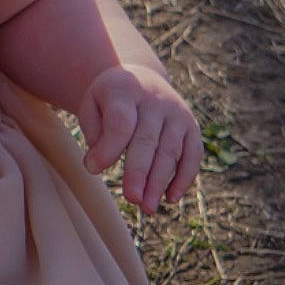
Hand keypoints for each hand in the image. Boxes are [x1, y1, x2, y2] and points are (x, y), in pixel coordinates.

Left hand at [76, 66, 201, 214]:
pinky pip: (192, 154)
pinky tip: (171, 198)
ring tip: (147, 208)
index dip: (108, 148)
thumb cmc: (110, 99)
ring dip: (160, 182)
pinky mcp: (192, 126)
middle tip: (131, 198)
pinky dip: (184, 178)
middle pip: (147, 140)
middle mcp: (156, 100)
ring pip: (170, 151)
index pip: (120, 123)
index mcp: (126, 90)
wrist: (142, 77)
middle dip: (139, 172)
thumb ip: (93, 131)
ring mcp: (178, 113)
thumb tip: (96, 164)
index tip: (93, 168)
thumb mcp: (92, 103)